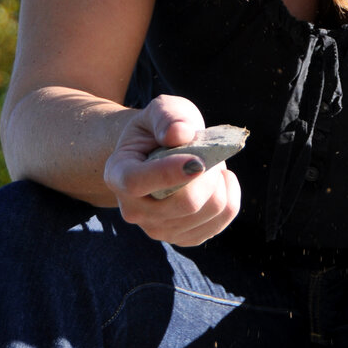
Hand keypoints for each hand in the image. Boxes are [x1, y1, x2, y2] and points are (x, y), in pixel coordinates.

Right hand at [103, 95, 240, 245]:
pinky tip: (217, 182)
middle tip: (208, 153)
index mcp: (118, 174)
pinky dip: (229, 196)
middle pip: (186, 203)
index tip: (198, 160)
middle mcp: (133, 210)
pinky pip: (221, 221)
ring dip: (219, 182)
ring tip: (208, 165)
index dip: (169, 173)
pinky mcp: (182, 238)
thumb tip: (178, 135)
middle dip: (209, 173)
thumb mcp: (161, 110)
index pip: (138, 182)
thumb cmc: (158, 129)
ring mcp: (157, 229)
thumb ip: (167, 117)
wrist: (157, 152)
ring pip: (209, 211)